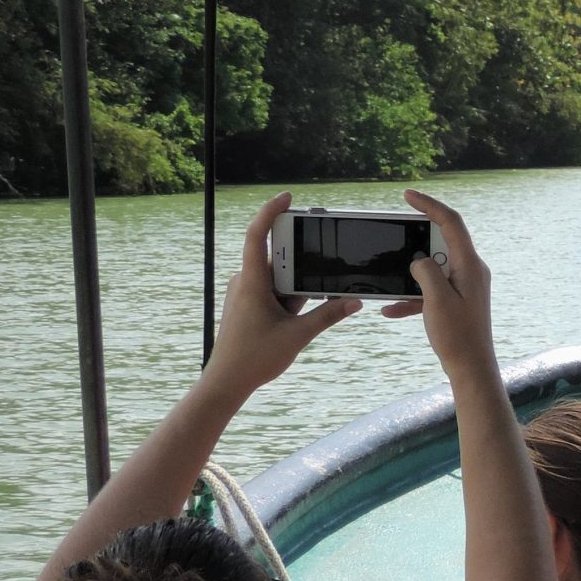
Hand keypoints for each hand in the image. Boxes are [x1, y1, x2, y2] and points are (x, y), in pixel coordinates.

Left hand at [203, 192, 360, 397]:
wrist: (227, 382)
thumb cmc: (254, 357)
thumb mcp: (297, 335)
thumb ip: (328, 315)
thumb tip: (354, 301)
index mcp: (251, 282)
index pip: (256, 235)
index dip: (270, 211)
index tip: (288, 199)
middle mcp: (245, 282)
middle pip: (277, 259)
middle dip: (299, 271)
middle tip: (311, 285)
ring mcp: (246, 293)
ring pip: (278, 279)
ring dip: (295, 291)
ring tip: (298, 315)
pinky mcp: (248, 305)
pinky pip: (274, 291)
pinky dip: (289, 298)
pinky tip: (298, 317)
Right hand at [385, 189, 496, 378]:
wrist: (471, 368)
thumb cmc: (458, 336)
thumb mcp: (436, 299)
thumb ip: (425, 271)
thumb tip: (419, 261)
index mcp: (470, 265)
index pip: (451, 222)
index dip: (429, 205)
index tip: (407, 196)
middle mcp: (470, 270)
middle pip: (441, 242)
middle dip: (415, 241)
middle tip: (395, 237)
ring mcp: (465, 286)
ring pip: (432, 268)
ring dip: (410, 275)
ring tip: (390, 279)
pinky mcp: (457, 301)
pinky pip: (431, 291)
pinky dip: (412, 297)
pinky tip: (391, 311)